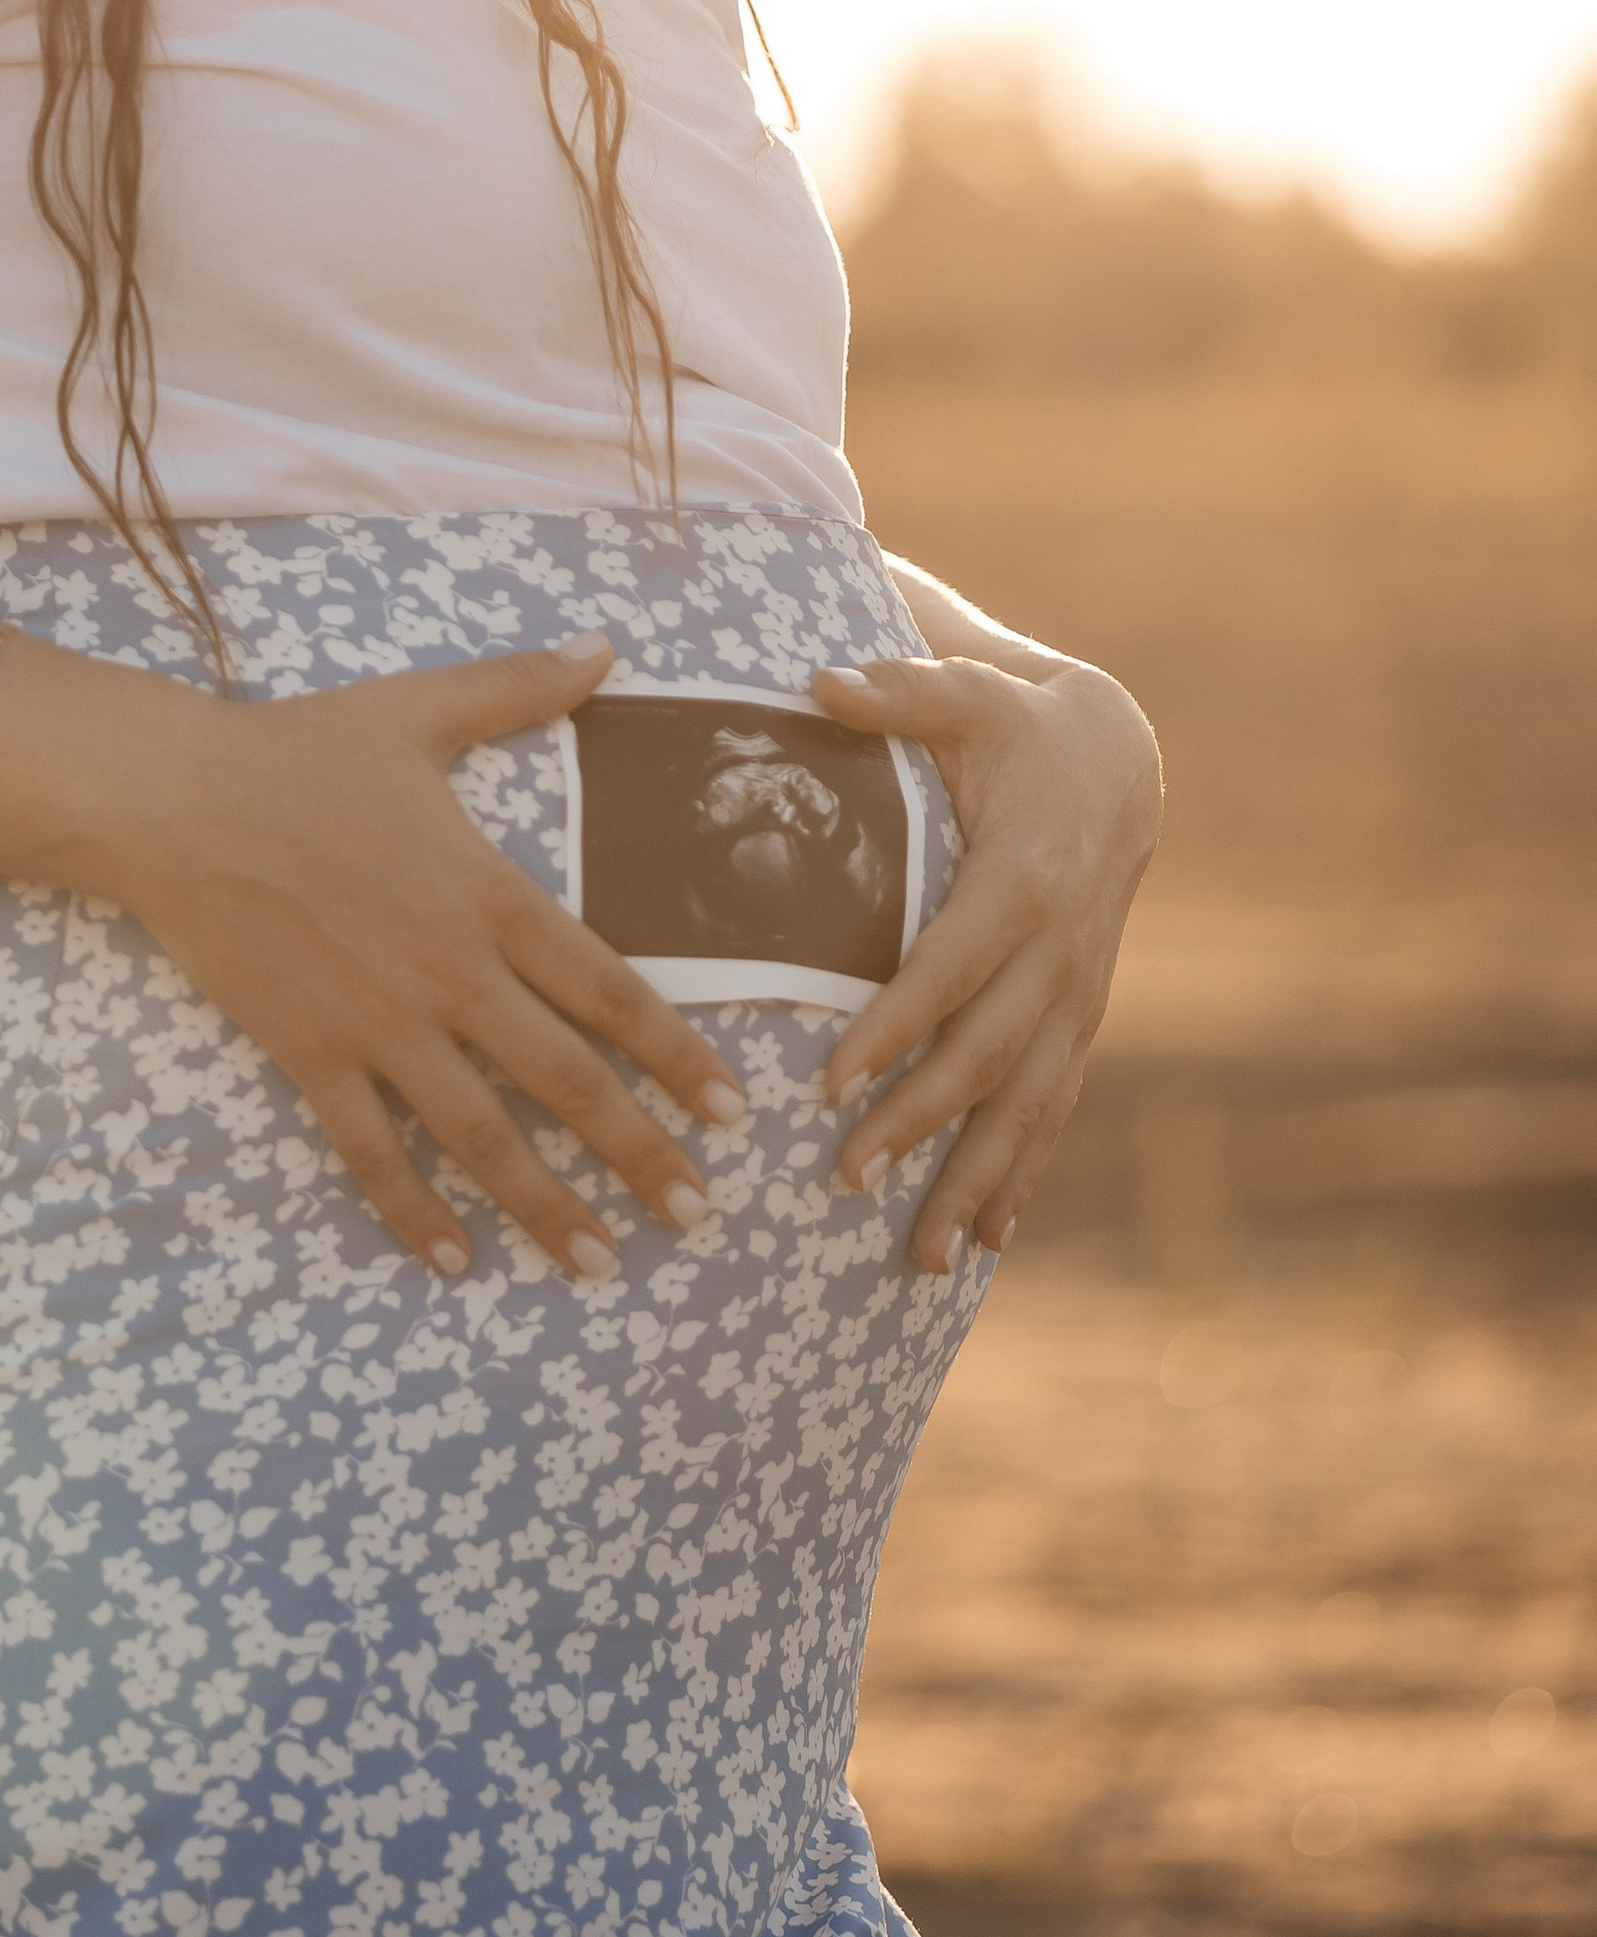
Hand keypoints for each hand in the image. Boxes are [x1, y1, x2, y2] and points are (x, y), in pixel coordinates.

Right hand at [48, 634, 748, 1282]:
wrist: (175, 798)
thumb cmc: (298, 751)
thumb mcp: (420, 709)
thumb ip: (521, 687)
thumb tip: (606, 648)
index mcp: (489, 894)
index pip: (610, 988)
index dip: (676, 1055)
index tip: (729, 1111)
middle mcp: (449, 972)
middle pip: (567, 1079)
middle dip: (640, 1153)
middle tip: (695, 1215)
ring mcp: (379, 1023)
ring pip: (481, 1134)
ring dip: (545, 1205)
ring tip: (596, 1262)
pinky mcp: (310, 1054)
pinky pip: (370, 1151)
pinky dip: (412, 1212)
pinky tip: (454, 1261)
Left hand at [806, 654, 1162, 1271]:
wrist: (1118, 758)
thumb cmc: (1019, 725)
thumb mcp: (968, 692)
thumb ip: (898, 690)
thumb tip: (817, 678)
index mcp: (1023, 881)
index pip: (950, 969)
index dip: (894, 1028)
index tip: (830, 1084)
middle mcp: (1060, 952)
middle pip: (987, 1055)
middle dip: (919, 1124)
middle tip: (845, 1180)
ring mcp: (1078, 995)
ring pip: (1028, 1105)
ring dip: (975, 1180)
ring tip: (919, 1258)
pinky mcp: (1081, 1018)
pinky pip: (1053, 1108)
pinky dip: (1023, 1175)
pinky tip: (986, 1242)